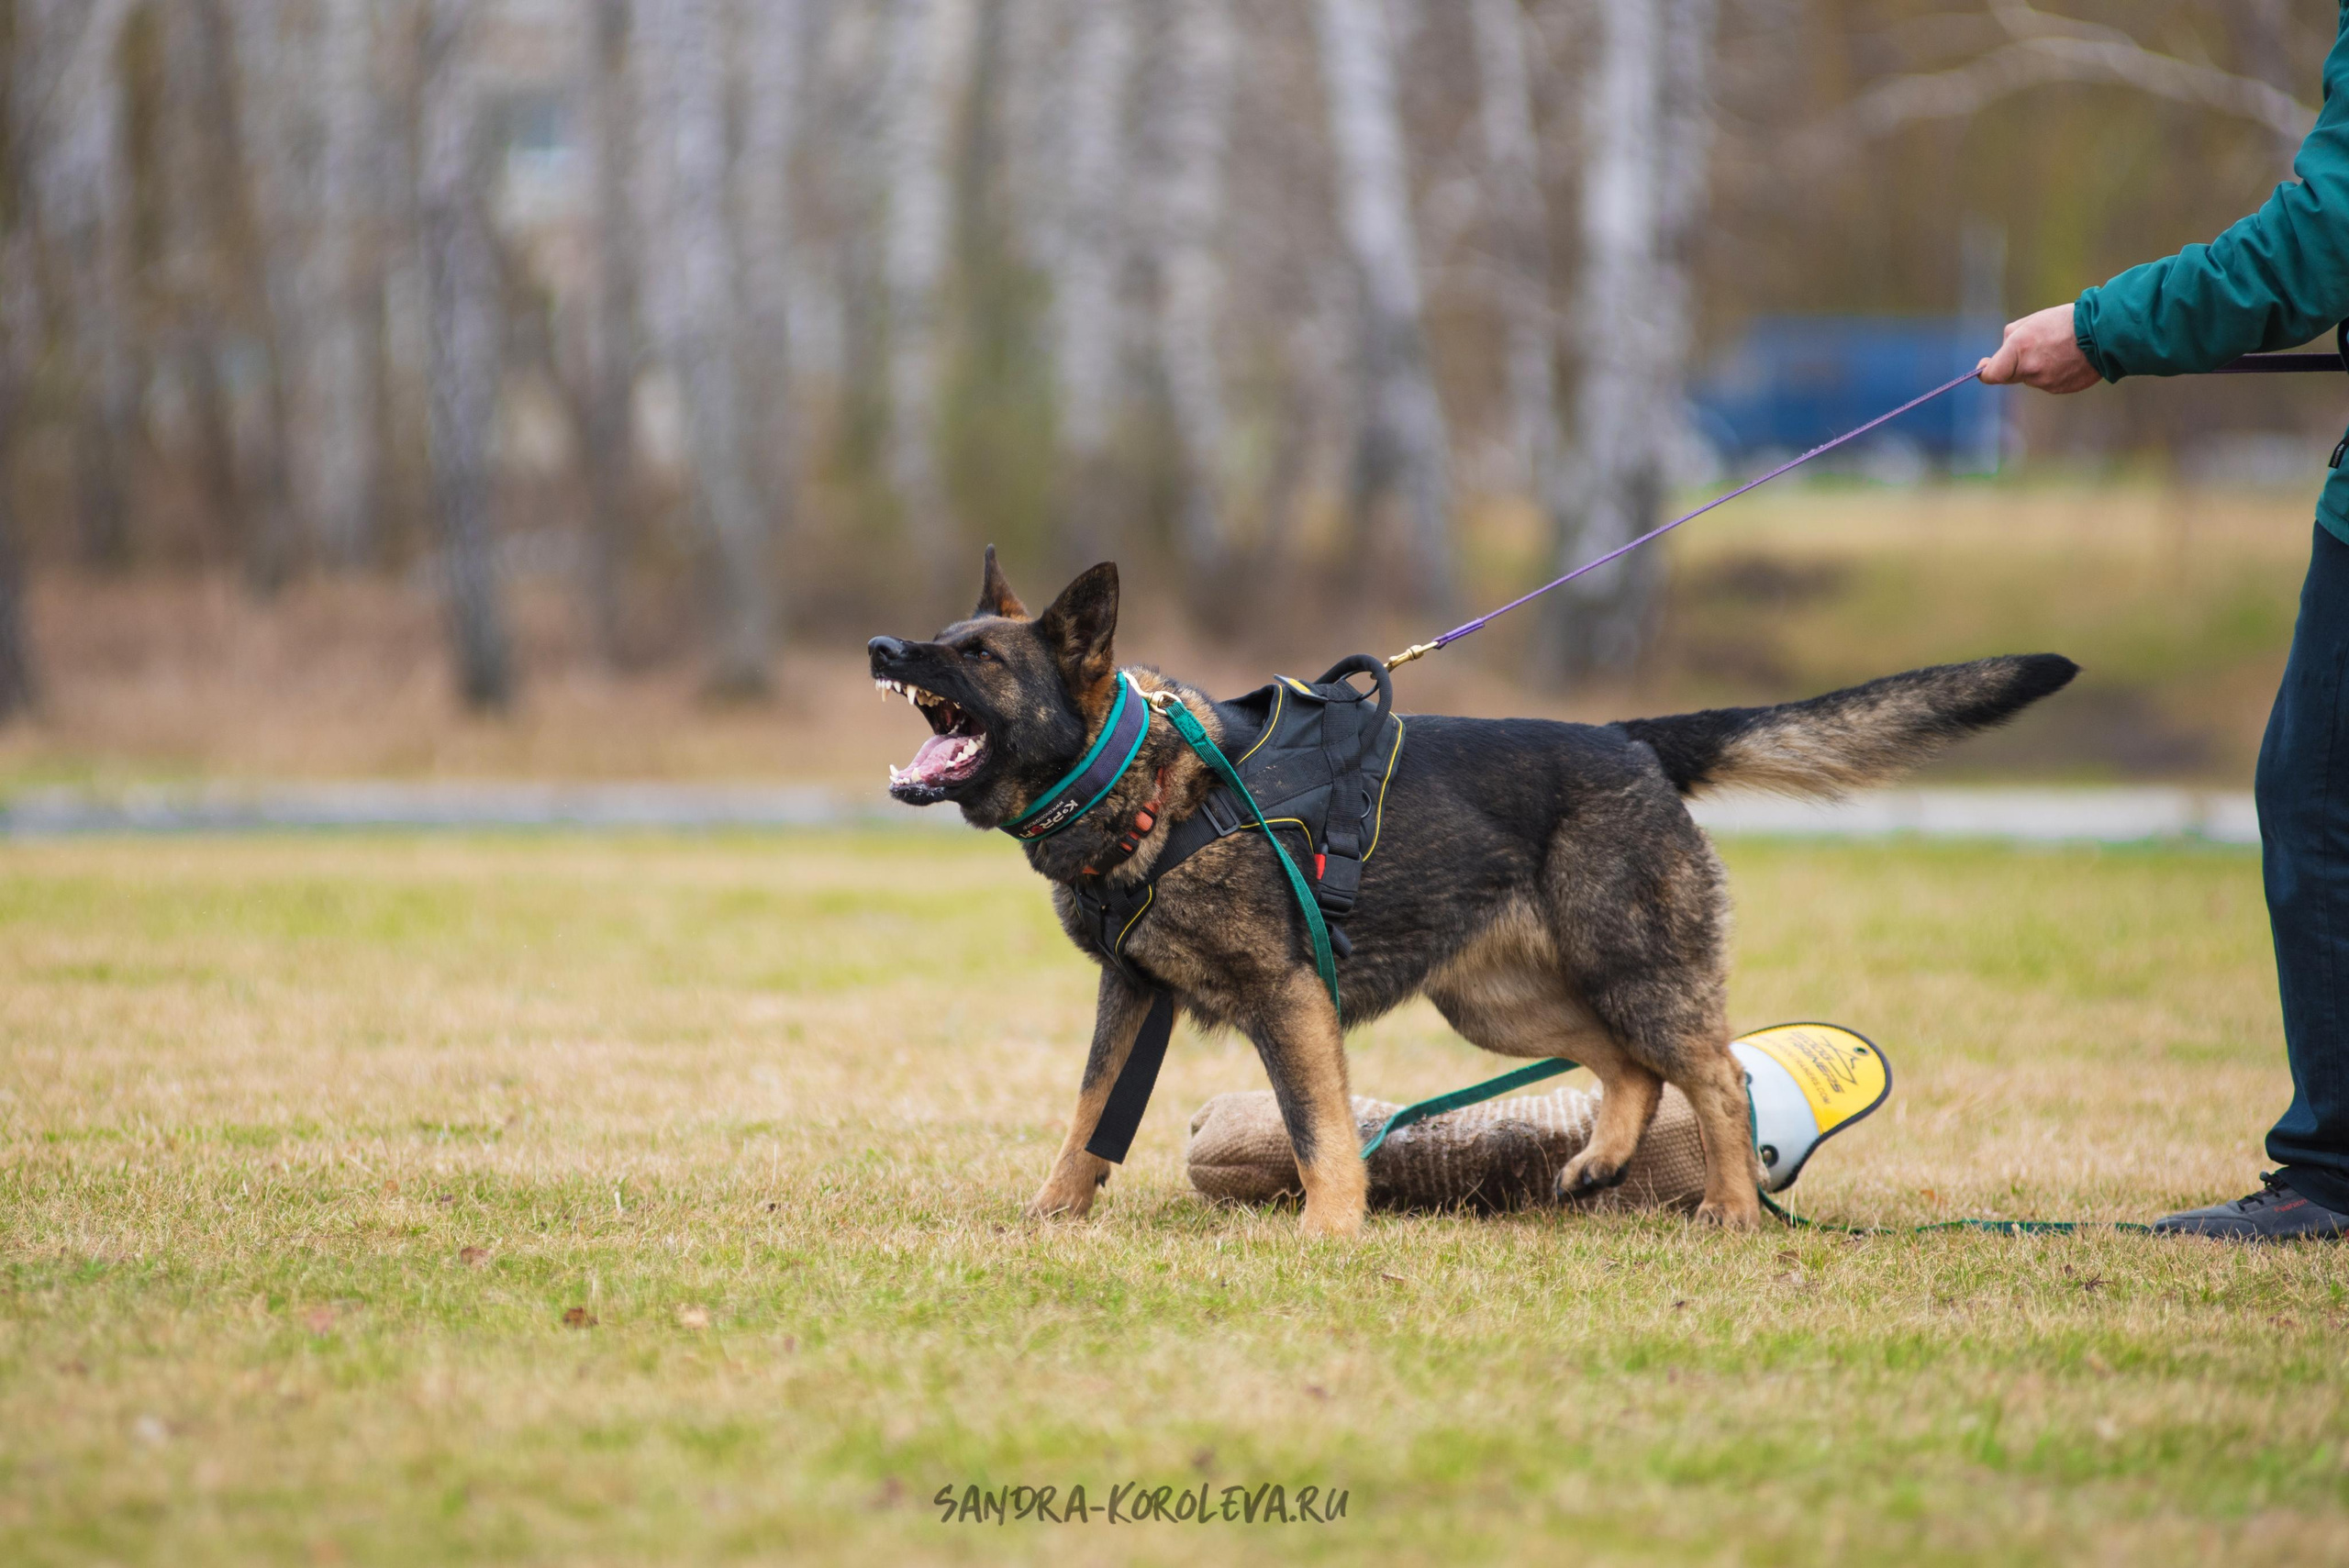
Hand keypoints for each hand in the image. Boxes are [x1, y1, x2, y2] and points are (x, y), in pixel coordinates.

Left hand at [1976, 304, 2101, 393]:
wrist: (2103, 333)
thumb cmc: (2065, 322)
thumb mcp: (2032, 322)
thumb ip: (2010, 338)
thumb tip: (1998, 356)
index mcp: (2019, 349)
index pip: (1992, 374)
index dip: (1986, 372)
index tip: (1983, 367)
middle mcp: (2030, 369)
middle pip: (2011, 376)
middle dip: (2015, 364)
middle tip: (2030, 348)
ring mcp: (2046, 382)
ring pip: (2032, 378)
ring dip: (2038, 367)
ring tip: (2058, 348)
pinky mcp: (2060, 388)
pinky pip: (2049, 382)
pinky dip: (2053, 372)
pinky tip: (2067, 358)